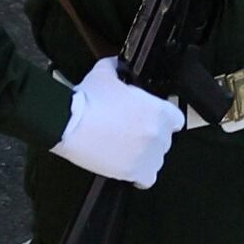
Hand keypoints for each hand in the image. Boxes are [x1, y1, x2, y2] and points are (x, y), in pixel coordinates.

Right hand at [53, 58, 180, 188]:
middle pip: (163, 139)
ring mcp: (148, 155)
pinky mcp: (134, 172)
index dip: (161, 119)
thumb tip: (117, 63)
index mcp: (159, 110)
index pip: (175, 119)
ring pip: (156, 159)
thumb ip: (117, 67)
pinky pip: (147, 179)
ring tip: (124, 149)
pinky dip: (140, 176)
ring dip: (144, 155)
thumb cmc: (87, 101)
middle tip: (128, 133)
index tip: (149, 119)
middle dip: (148, 136)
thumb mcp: (104, 74)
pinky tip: (129, 168)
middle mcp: (158, 134)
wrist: (68, 124)